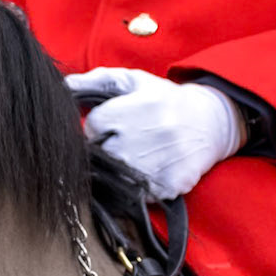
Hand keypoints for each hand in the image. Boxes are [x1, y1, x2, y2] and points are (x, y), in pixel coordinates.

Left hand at [64, 66, 242, 199]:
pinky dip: (137, 187)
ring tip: (135, 155)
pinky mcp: (168, 186)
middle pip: (100, 154)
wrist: (211, 122)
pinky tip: (149, 168)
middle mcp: (145, 137)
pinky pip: (137, 194)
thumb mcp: (134, 81)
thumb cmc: (165, 100)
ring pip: (115, 177)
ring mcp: (157, 164)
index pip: (92, 125)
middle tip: (124, 141)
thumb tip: (64, 84)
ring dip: (119, 169)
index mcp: (135, 108)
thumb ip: (97, 80)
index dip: (98, 125)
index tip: (112, 124)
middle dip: (105, 148)